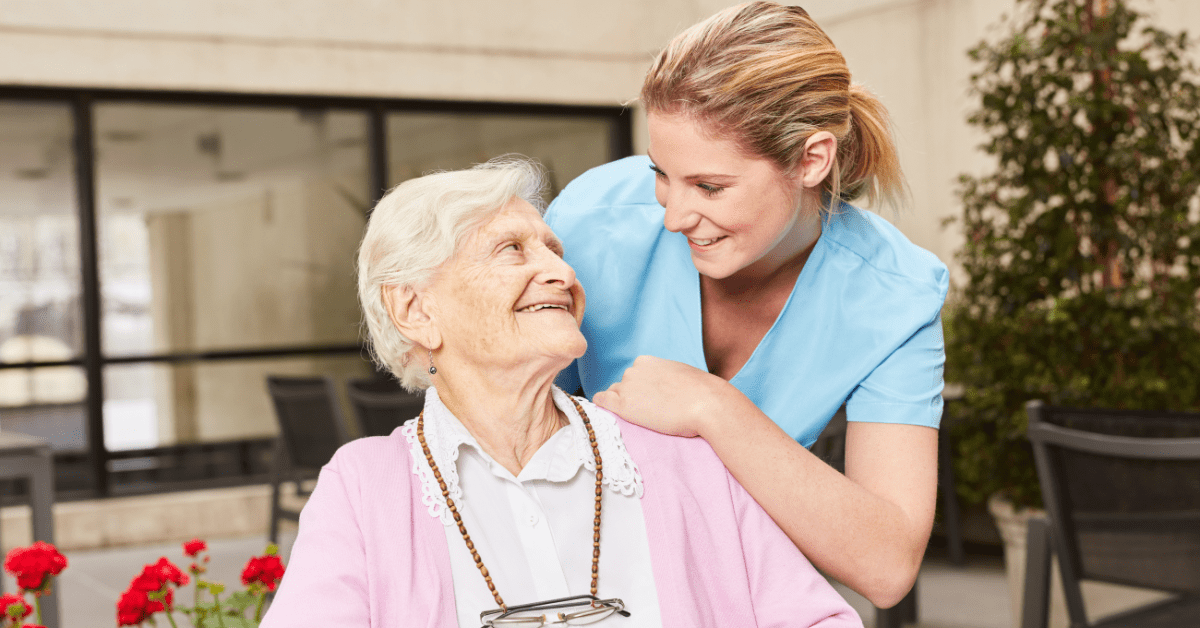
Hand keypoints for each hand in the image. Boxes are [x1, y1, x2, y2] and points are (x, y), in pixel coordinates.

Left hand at [592, 355, 746, 437]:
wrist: (707, 404)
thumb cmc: (702, 393)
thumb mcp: (680, 375)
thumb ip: (665, 377)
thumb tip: (665, 389)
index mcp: (646, 361)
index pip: (634, 375)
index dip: (641, 389)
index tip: (651, 400)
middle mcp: (633, 370)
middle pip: (623, 385)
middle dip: (632, 396)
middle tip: (650, 411)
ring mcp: (626, 386)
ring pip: (614, 395)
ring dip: (623, 404)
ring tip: (642, 417)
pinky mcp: (622, 404)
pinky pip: (601, 402)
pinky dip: (602, 407)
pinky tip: (609, 414)